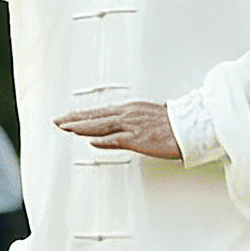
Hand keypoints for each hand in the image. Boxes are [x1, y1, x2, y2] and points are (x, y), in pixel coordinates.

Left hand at [54, 101, 181, 159]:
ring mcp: (132, 126)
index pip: (100, 112)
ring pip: (101, 126)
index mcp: (131, 109)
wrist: (191, 126)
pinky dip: (102, 141)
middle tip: (58, 121)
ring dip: (82, 127)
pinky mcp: (138, 138)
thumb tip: (117, 130)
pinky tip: (91, 142)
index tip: (68, 116)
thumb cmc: (174, 123)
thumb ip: (130, 122)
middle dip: (75, 119)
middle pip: (96, 117)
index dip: (82, 115)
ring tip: (66, 128)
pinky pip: (116, 140)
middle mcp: (128, 114)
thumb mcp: (148, 117)